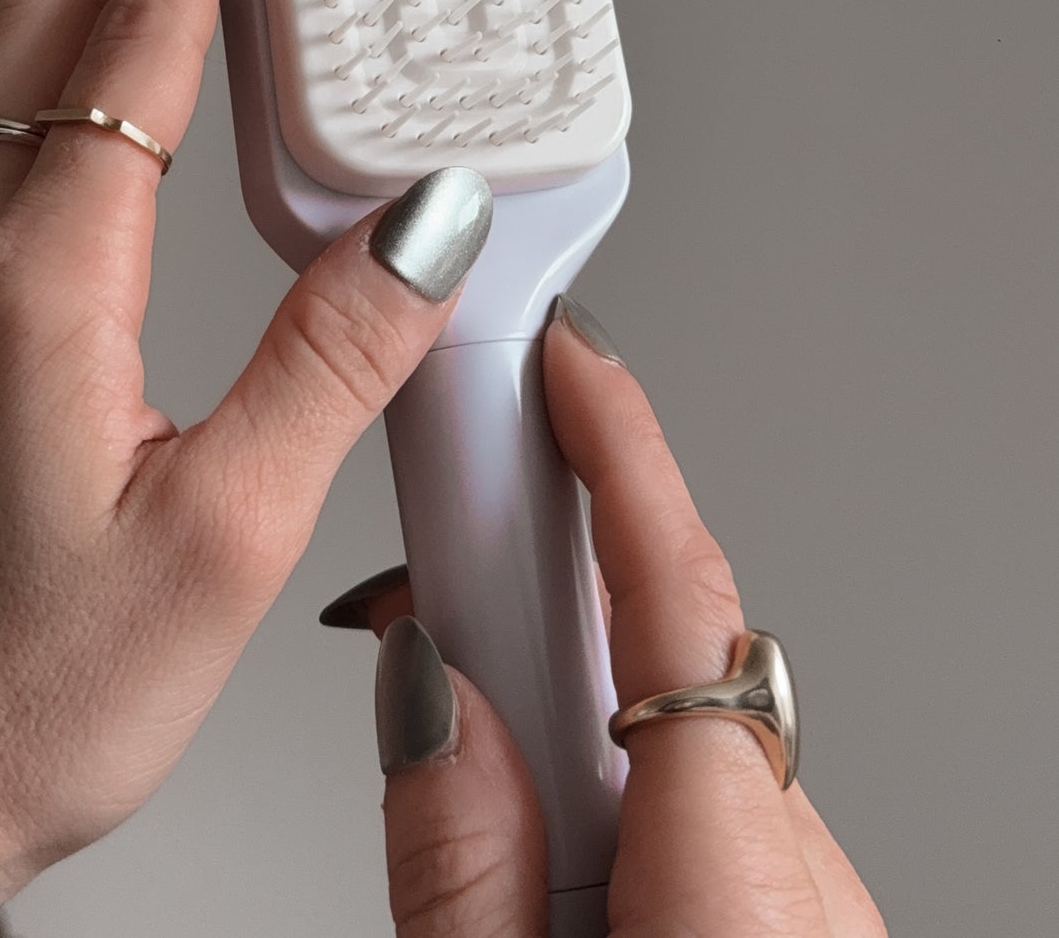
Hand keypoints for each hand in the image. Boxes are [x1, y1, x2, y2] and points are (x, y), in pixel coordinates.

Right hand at [322, 303, 885, 936]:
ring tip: (458, 765)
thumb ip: (457, 860)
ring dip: (557, 696)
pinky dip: (603, 757)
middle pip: (658, 645)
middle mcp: (796, 879)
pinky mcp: (788, 919)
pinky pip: (691, 783)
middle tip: (419, 599)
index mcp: (735, 889)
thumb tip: (425, 688)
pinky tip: (531, 818)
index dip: (613, 446)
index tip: (561, 346)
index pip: (672, 595)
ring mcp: (806, 900)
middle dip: (534, 591)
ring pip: (667, 716)